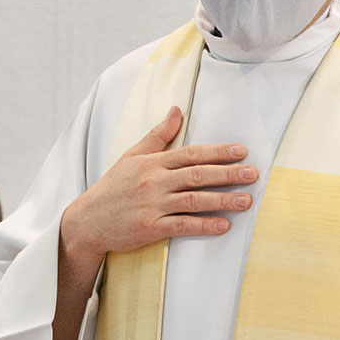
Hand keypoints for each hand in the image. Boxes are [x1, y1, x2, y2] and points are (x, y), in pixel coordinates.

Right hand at [59, 106, 256, 276]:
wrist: (87, 221)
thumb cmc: (112, 188)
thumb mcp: (132, 156)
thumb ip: (158, 135)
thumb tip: (177, 111)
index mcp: (152, 162)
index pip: (191, 153)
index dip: (218, 152)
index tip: (241, 151)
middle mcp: (154, 181)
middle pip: (197, 174)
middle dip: (228, 174)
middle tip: (252, 174)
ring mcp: (153, 205)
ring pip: (194, 199)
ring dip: (222, 200)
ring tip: (246, 201)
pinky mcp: (150, 228)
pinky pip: (182, 225)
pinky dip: (204, 225)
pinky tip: (223, 225)